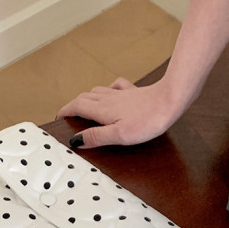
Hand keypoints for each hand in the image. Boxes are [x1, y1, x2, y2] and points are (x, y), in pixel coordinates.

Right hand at [57, 77, 179, 148]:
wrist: (170, 101)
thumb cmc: (147, 121)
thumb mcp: (119, 135)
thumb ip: (96, 137)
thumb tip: (76, 140)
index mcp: (102, 110)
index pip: (76, 107)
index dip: (65, 111)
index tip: (58, 118)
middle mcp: (108, 98)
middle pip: (84, 98)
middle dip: (73, 105)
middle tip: (69, 116)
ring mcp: (121, 94)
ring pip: (97, 92)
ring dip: (87, 98)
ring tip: (84, 107)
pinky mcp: (134, 92)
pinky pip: (115, 87)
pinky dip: (107, 90)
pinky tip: (110, 93)